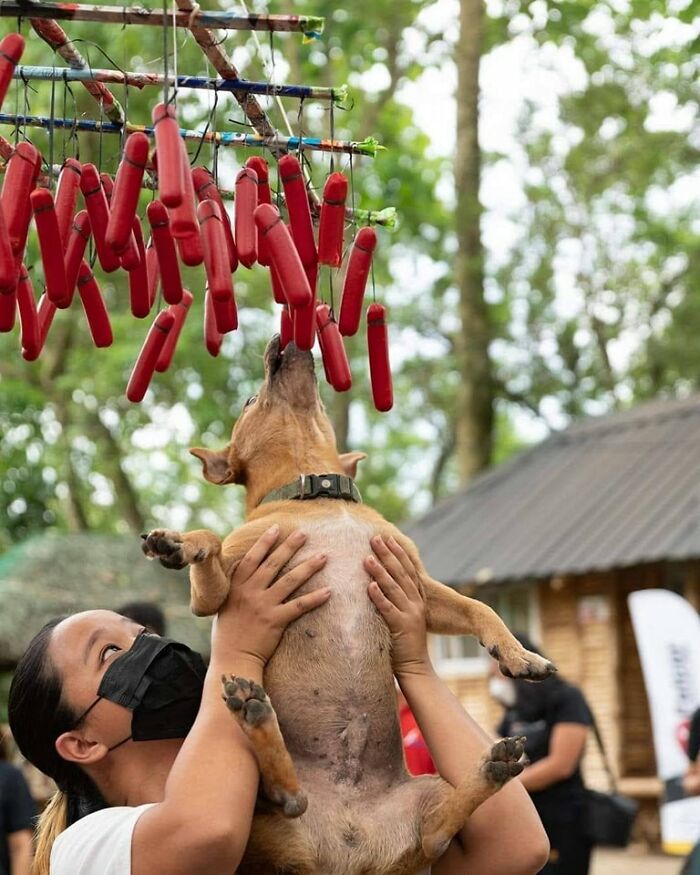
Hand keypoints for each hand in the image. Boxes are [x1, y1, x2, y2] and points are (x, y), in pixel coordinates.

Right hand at [214, 525, 328, 668]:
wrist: (232, 659)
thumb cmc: (227, 632)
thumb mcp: (225, 603)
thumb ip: (238, 586)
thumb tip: (247, 569)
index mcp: (236, 586)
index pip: (252, 558)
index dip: (265, 542)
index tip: (277, 528)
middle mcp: (250, 592)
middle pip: (274, 564)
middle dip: (290, 547)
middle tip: (304, 533)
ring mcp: (263, 605)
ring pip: (290, 581)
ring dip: (308, 567)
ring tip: (323, 556)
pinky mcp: (276, 621)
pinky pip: (299, 606)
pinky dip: (315, 598)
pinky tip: (328, 591)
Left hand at [364, 535, 430, 677]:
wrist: (416, 668)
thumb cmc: (404, 643)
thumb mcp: (404, 616)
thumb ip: (396, 601)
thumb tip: (380, 583)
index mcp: (417, 599)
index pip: (408, 570)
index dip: (398, 553)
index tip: (389, 538)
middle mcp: (415, 603)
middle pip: (400, 573)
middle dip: (387, 554)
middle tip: (375, 538)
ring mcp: (410, 614)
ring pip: (393, 588)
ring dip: (380, 571)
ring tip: (367, 558)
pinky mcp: (402, 627)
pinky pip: (388, 609)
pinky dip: (379, 596)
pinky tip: (369, 586)